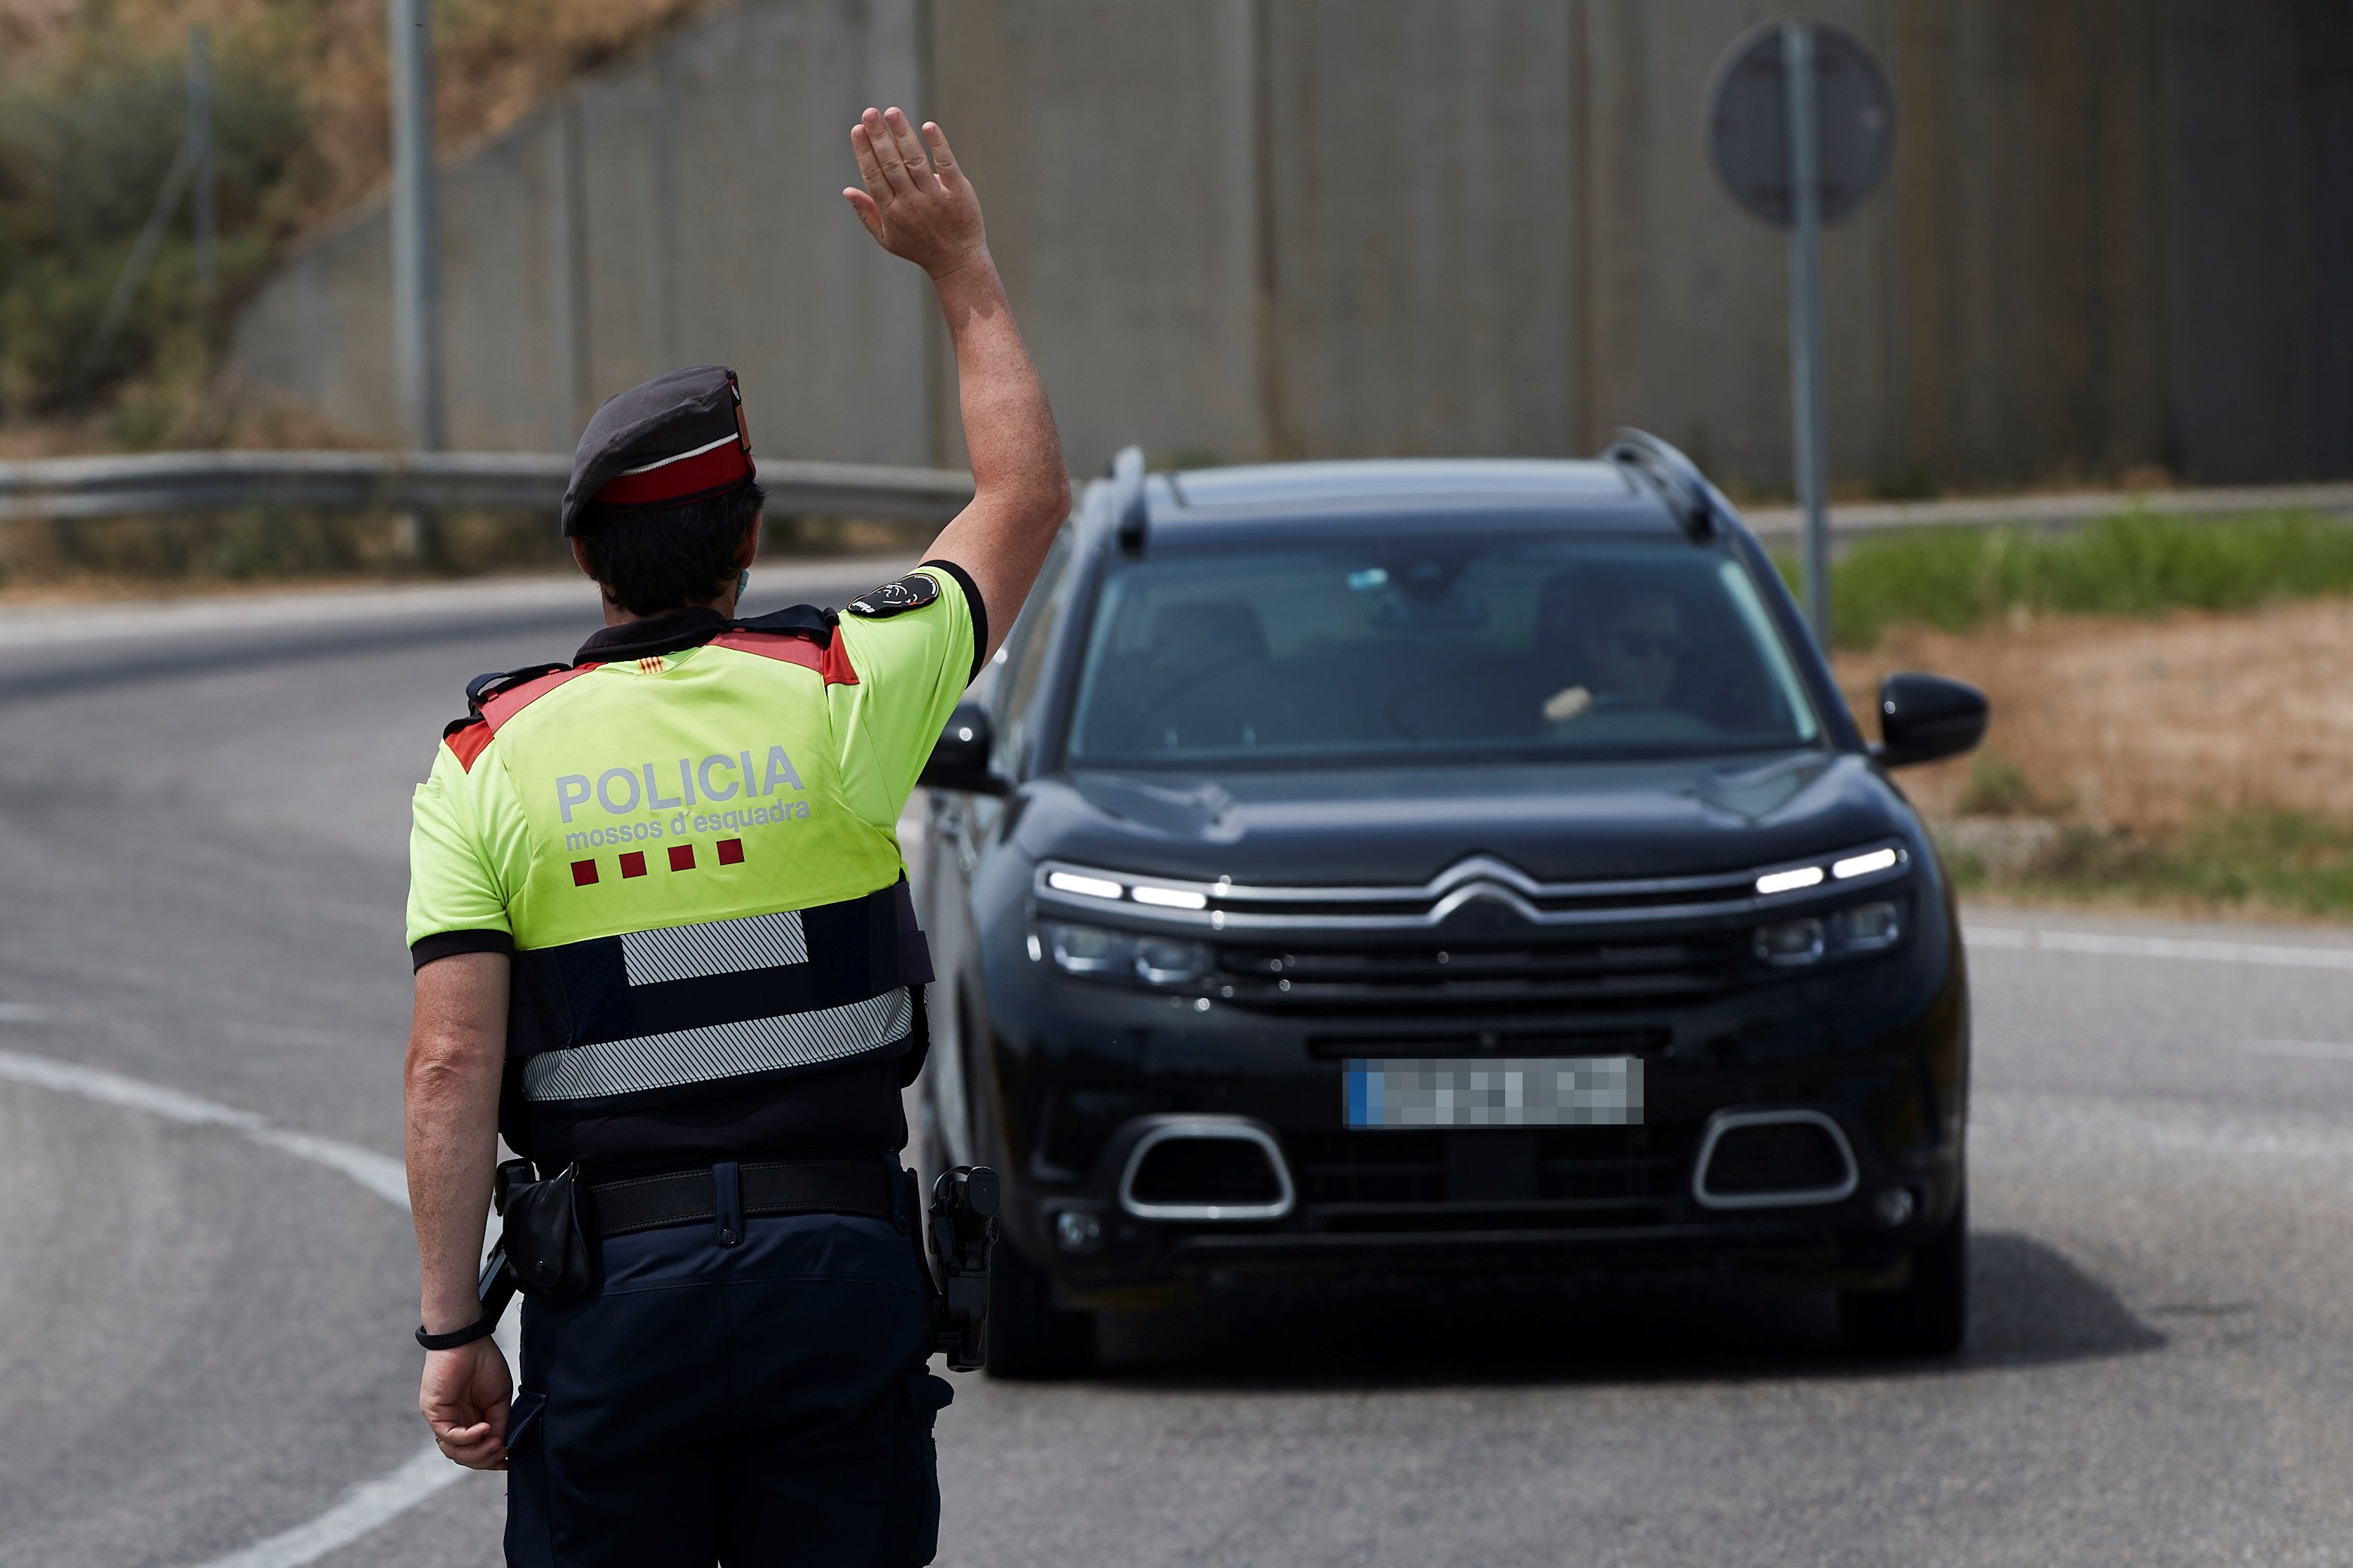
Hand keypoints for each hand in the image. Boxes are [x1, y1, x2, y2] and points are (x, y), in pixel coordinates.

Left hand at [419, 1338, 512, 1469]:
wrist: (468, 1340)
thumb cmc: (485, 1364)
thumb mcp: (500, 1399)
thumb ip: (500, 1423)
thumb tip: (503, 1447)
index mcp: (471, 1421)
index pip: (477, 1451)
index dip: (492, 1459)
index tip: (509, 1459)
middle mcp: (456, 1424)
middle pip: (466, 1457)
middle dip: (486, 1459)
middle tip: (503, 1452)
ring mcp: (443, 1420)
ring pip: (454, 1452)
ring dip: (477, 1453)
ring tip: (495, 1444)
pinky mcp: (434, 1413)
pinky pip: (448, 1436)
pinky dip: (469, 1437)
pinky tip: (485, 1428)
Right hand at [843, 107, 986, 278]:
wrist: (958, 263)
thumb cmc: (919, 248)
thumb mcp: (887, 238)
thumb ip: (866, 214)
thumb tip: (847, 190)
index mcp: (891, 212)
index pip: (874, 176)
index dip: (864, 152)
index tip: (857, 129)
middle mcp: (911, 203)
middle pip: (891, 164)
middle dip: (879, 137)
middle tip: (870, 113)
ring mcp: (935, 198)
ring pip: (915, 161)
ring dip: (902, 134)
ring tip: (892, 112)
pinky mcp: (958, 193)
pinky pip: (947, 166)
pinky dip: (938, 145)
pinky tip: (929, 126)